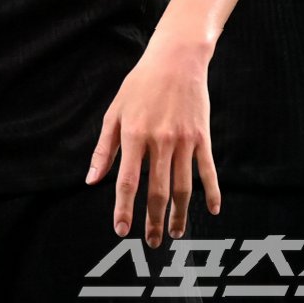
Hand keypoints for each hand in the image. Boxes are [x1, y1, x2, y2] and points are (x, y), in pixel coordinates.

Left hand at [85, 36, 219, 247]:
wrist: (176, 60)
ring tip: (175, 233)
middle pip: (158, 191)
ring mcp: (183, 141)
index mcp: (134, 135)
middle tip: (152, 242)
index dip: (124, 208)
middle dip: (154, 221)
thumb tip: (92, 181)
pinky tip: (211, 211)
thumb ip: (104, 149)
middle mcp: (159, 141)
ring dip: (180, 215)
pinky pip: (208, 171)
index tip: (122, 231)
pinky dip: (211, 193)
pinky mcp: (202, 137)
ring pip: (183, 188)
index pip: (127, 181)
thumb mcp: (115, 112)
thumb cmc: (140, 85)